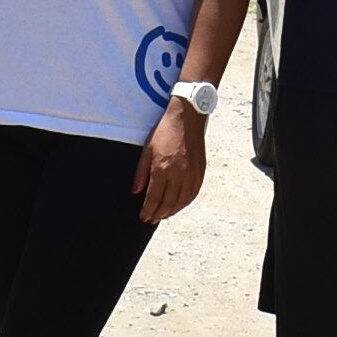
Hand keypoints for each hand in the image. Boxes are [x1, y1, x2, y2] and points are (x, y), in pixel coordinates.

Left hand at [135, 96, 208, 223]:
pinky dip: (185, 203)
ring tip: (163, 215)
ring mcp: (191, 174)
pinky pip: (193, 194)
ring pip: (182, 202)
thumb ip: (141, 173)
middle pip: (168, 204)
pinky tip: (178, 205)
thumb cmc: (164, 131)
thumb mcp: (147, 150)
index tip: (143, 217)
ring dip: (171, 211)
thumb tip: (136, 192)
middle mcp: (179, 174)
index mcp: (162, 169)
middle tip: (151, 219)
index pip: (154, 199)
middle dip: (158, 214)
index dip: (148, 211)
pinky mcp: (200, 171)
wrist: (187, 117)